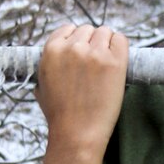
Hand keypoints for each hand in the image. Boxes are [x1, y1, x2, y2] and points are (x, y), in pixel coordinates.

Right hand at [36, 23, 127, 156]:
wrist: (76, 135)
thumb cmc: (60, 115)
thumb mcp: (42, 86)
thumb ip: (47, 66)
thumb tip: (57, 54)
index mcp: (51, 50)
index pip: (68, 28)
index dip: (76, 40)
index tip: (82, 53)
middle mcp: (73, 47)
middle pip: (88, 29)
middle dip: (92, 43)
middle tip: (95, 64)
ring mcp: (95, 53)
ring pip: (105, 32)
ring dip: (107, 45)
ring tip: (105, 65)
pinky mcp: (115, 61)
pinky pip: (121, 40)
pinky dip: (120, 47)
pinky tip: (117, 62)